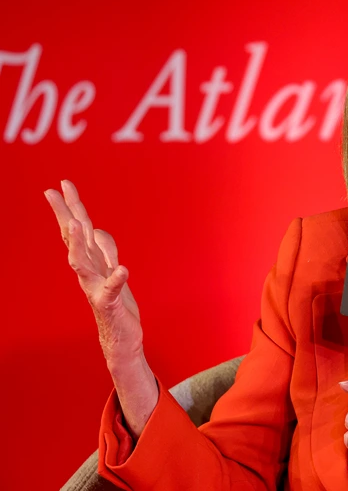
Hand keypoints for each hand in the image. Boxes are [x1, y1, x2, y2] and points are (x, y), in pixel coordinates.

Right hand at [44, 180, 142, 363]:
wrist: (120, 338)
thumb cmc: (114, 303)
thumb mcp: (111, 270)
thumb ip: (103, 250)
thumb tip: (95, 228)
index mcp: (91, 262)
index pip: (79, 230)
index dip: (72, 206)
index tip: (63, 184)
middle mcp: (88, 272)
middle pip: (74, 239)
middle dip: (65, 215)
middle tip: (51, 192)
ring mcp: (96, 288)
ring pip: (84, 263)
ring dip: (80, 244)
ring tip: (80, 225)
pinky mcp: (109, 304)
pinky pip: (111, 291)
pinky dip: (116, 280)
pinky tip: (122, 270)